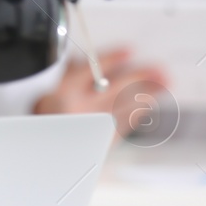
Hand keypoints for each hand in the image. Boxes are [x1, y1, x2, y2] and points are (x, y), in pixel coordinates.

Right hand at [34, 48, 168, 136]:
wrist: (43, 154)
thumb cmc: (45, 119)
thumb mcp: (46, 93)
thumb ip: (67, 77)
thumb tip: (84, 61)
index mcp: (62, 94)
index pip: (90, 71)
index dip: (112, 59)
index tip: (129, 51)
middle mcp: (78, 110)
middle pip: (115, 89)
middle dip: (139, 78)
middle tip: (158, 70)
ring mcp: (92, 127)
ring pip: (125, 107)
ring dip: (146, 95)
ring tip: (162, 84)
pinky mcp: (101, 141)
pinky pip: (125, 124)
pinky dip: (138, 113)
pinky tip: (148, 104)